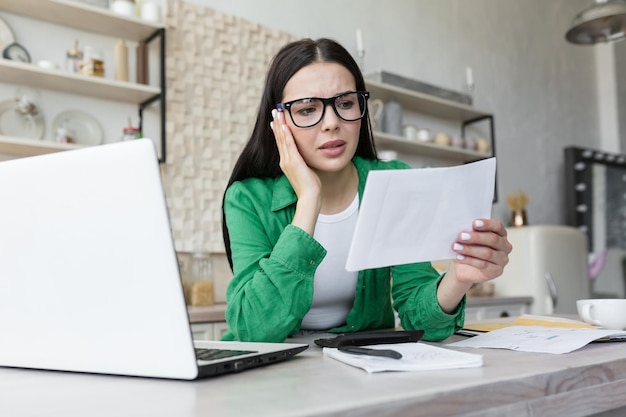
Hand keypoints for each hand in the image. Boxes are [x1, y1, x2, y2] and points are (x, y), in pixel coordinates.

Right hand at [271, 108, 320, 234]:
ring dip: (280, 124)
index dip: (279, 130)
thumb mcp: (306, 171)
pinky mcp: (293, 162)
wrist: (310, 197)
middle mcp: (284, 161)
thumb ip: (303, 162)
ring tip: (277, 112)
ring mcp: (288, 161)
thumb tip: (305, 157)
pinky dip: (286, 135)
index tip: (276, 119)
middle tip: (274, 110)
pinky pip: (289, 145)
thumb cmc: (310, 186)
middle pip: (279, 138)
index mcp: (286, 162)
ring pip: (282, 139)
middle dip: (277, 123)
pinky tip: (284, 125)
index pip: (282, 143)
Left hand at [436, 218, 511, 312]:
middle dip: (475, 237)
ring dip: (470, 249)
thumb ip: (468, 230)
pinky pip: (484, 266)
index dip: (486, 224)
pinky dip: (470, 260)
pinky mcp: (495, 272)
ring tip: (456, 245)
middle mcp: (504, 248)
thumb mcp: (466, 238)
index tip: (473, 222)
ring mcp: (501, 261)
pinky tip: (459, 256)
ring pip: (488, 253)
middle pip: (493, 240)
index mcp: (500, 235)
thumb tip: (458, 221)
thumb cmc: (464, 248)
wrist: (460, 268)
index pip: (498, 227)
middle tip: (461, 235)